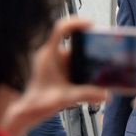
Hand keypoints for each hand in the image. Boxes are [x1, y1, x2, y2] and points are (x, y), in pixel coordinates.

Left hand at [1, 17, 108, 135]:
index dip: (76, 23)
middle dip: (90, 51)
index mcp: (48, 55)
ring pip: (76, 58)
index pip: (60, 29)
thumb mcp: (66, 98)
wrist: (28, 113)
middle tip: (104, 55)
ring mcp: (56, 64)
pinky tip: (92, 84)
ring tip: (100, 74)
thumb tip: (106, 94)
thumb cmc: (38, 103)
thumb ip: (87, 95)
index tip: (91, 25)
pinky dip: (84, 73)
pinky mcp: (59, 72)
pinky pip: (75, 67)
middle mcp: (52, 56)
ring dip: (87, 65)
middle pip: (75, 46)